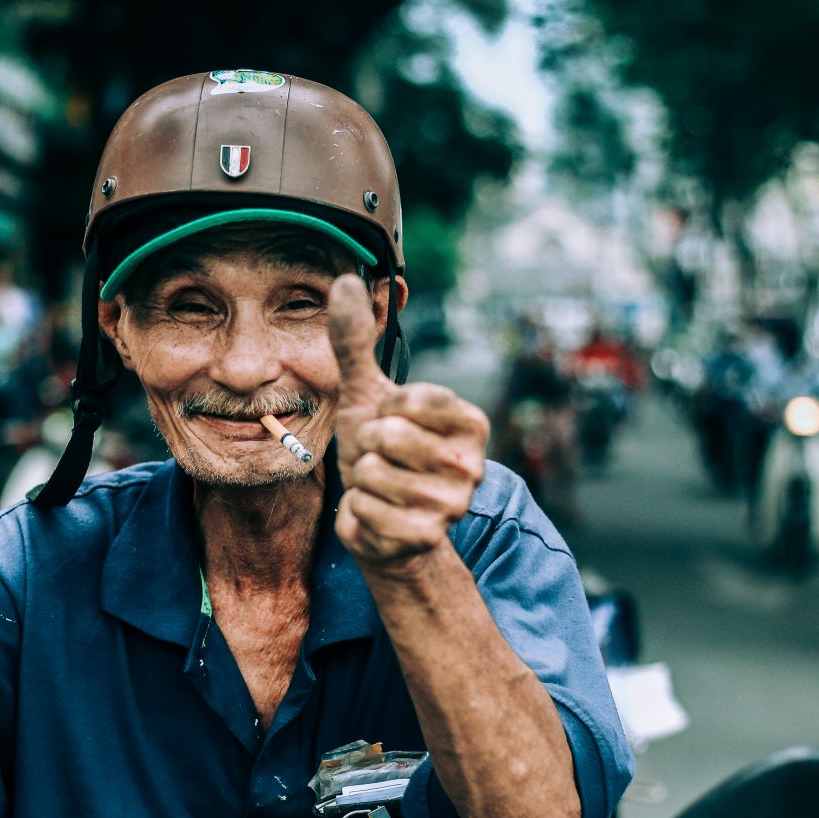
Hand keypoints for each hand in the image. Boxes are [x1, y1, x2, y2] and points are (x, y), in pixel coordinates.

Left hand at [327, 275, 487, 569]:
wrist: (380, 521)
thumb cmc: (379, 451)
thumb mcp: (365, 392)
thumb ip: (357, 340)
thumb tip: (346, 279)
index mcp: (469, 421)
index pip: (410, 397)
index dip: (383, 408)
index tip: (390, 420)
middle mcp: (472, 463)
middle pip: (388, 435)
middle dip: (366, 445)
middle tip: (380, 458)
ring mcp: (453, 503)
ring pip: (373, 472)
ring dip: (361, 480)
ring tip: (379, 486)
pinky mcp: (427, 537)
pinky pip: (366, 510)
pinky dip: (357, 511)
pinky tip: (376, 514)